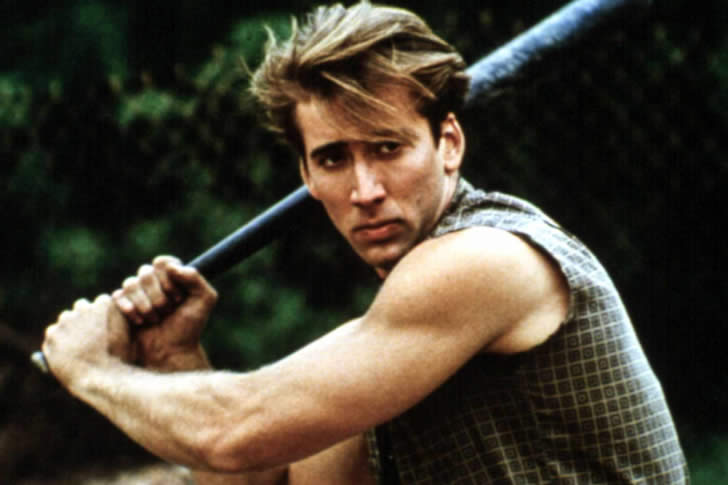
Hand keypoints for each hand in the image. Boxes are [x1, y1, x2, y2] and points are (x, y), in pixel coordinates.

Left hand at [42, 294, 131, 386]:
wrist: (101, 378)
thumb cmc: (120, 358)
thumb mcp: (129, 335)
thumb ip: (121, 319)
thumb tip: (121, 314)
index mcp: (104, 305)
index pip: (101, 301)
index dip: (104, 313)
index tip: (106, 323)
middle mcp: (83, 309)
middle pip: (81, 306)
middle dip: (84, 316)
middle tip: (90, 333)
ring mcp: (66, 321)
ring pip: (65, 318)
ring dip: (69, 326)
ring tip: (77, 342)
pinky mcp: (53, 335)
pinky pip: (53, 332)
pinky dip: (58, 339)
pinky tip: (66, 349)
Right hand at [111, 255, 217, 370]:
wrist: (171, 353)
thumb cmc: (189, 328)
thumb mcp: (204, 300)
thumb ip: (195, 278)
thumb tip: (171, 267)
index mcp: (172, 277)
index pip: (163, 263)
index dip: (169, 278)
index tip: (178, 297)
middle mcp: (153, 283)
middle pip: (146, 272)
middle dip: (159, 295)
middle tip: (168, 311)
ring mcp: (135, 294)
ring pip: (130, 283)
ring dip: (145, 304)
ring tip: (155, 319)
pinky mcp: (120, 306)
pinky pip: (117, 296)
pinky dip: (130, 308)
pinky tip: (141, 321)